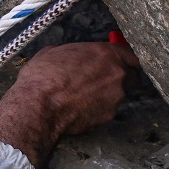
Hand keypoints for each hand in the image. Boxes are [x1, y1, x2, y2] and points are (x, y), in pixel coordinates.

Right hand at [0, 42, 139, 168]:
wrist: (37, 107)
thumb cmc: (42, 78)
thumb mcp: (53, 53)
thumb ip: (74, 52)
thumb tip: (72, 56)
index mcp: (106, 53)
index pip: (131, 54)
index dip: (125, 58)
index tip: (120, 61)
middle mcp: (117, 74)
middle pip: (131, 75)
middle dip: (120, 77)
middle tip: (102, 79)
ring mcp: (115, 96)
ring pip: (119, 94)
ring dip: (107, 94)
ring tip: (84, 96)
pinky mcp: (109, 115)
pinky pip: (108, 109)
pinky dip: (97, 108)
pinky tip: (80, 108)